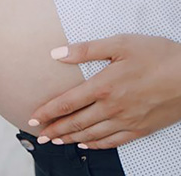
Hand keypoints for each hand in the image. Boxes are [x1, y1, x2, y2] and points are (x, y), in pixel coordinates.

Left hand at [29, 35, 180, 148]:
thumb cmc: (156, 55)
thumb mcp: (119, 44)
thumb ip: (86, 50)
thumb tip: (56, 54)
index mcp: (103, 86)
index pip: (66, 103)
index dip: (47, 112)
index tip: (32, 119)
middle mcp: (112, 108)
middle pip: (75, 123)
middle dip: (54, 130)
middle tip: (39, 137)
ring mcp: (127, 121)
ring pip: (91, 134)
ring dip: (70, 139)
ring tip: (56, 142)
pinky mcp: (141, 128)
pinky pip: (114, 142)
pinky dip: (97, 145)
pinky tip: (87, 144)